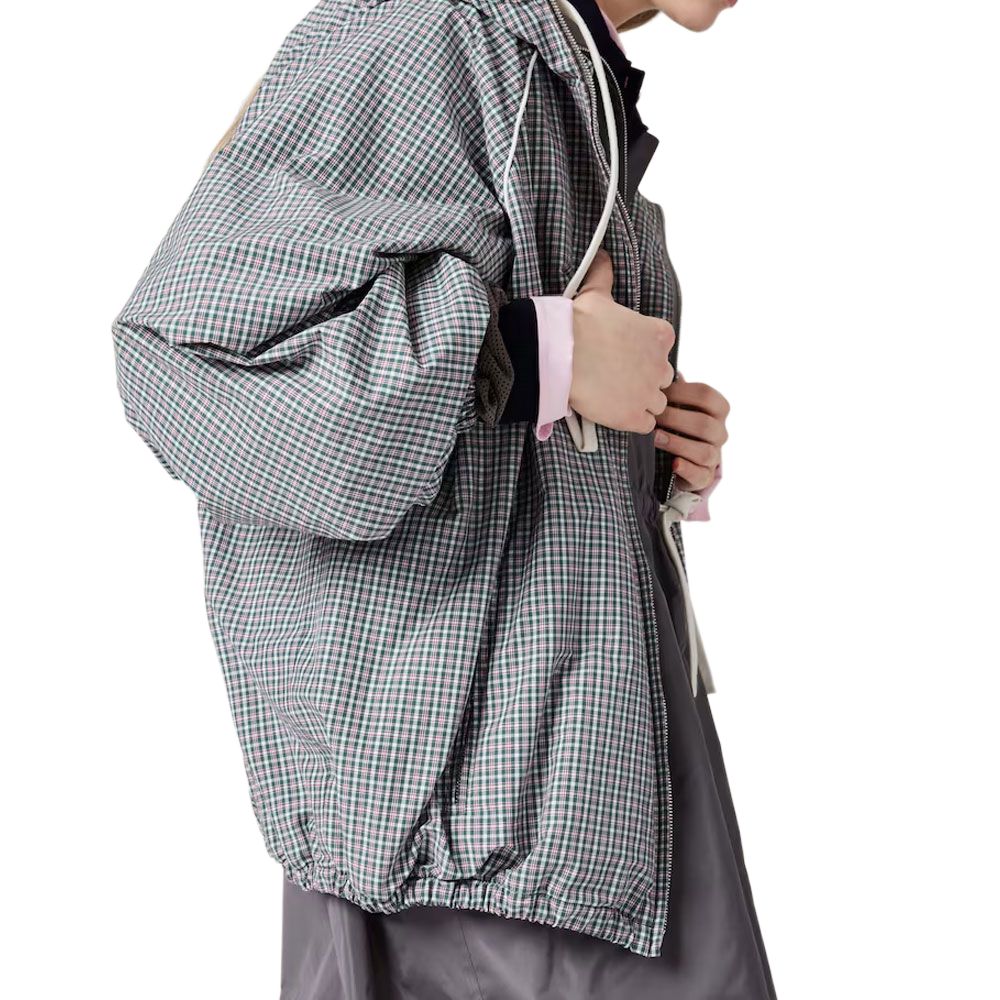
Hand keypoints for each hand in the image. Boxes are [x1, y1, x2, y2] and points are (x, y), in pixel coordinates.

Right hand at [568, 249, 675, 432]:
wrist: (559, 355)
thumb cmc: (578, 323)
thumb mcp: (595, 294)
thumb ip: (603, 275)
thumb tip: (602, 255)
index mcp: (659, 335)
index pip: (662, 350)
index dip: (644, 354)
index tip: (624, 356)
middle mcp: (661, 365)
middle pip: (662, 378)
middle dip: (644, 379)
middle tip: (618, 378)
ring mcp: (649, 393)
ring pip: (656, 403)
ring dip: (639, 402)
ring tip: (615, 398)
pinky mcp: (635, 417)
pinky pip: (646, 425)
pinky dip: (633, 421)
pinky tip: (615, 413)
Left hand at [653, 372, 727, 490]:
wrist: (675, 456)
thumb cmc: (674, 422)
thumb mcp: (675, 403)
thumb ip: (672, 387)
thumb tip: (659, 358)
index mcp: (717, 409)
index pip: (706, 395)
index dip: (682, 393)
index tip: (658, 392)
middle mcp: (720, 431)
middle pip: (705, 424)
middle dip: (675, 419)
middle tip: (652, 417)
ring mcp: (714, 455)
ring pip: (704, 451)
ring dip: (677, 443)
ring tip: (655, 438)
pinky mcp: (704, 476)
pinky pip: (700, 474)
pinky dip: (686, 469)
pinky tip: (673, 463)